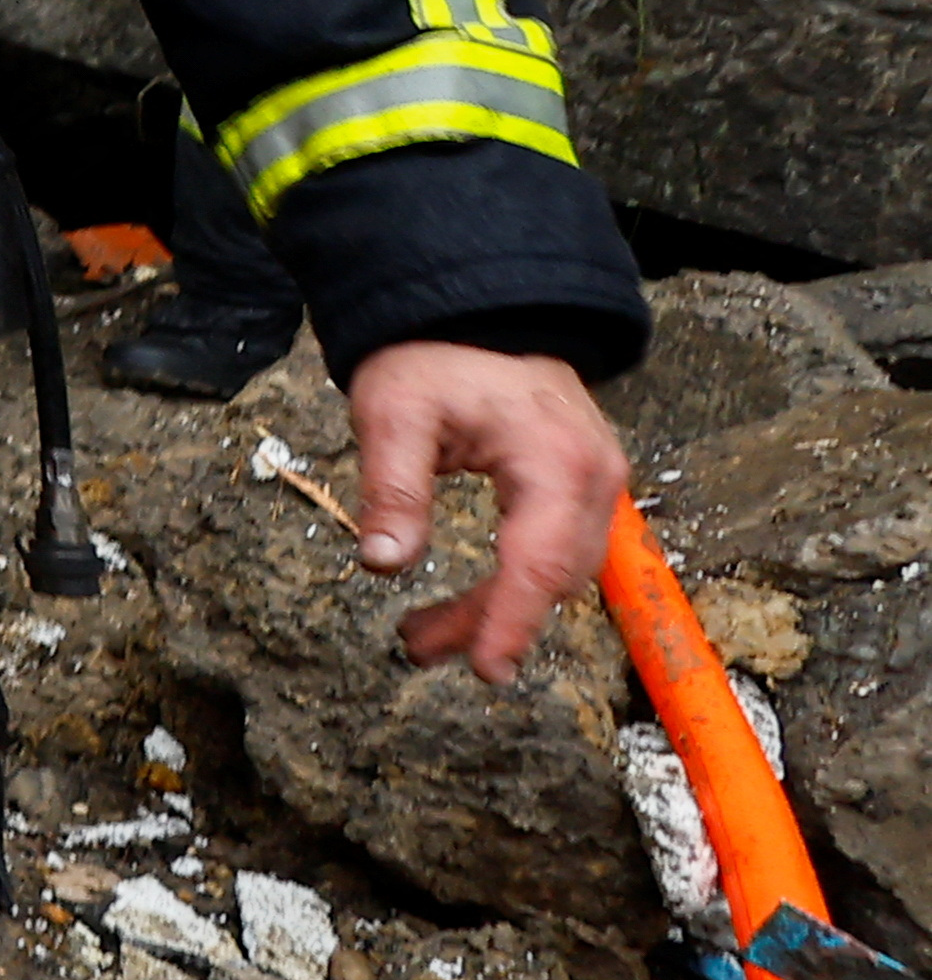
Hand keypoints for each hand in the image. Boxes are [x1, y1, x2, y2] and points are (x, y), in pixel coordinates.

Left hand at [347, 339, 628, 682]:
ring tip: (424, 635)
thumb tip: (383, 564)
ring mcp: (596, 481)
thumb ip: (392, 488)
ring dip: (498, 608)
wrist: (476, 307)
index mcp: (556, 460)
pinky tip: (467, 602)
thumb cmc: (433, 356)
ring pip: (557, 570)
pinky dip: (514, 581)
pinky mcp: (581, 484)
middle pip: (552, 577)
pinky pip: (557, 549)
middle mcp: (594, 476)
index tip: (485, 671)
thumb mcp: (394, 414)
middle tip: (417, 647)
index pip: (539, 563)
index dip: (511, 623)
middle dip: (490, 622)